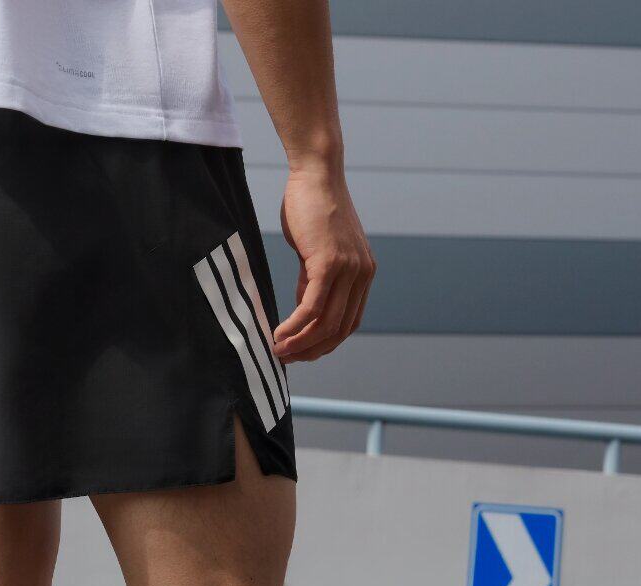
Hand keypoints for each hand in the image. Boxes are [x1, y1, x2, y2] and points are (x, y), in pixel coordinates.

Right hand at [272, 163, 374, 361]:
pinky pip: (311, 307)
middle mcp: (361, 274)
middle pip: (339, 330)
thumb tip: (304, 308)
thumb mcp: (316, 250)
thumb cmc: (312, 206)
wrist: (316, 172)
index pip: (348, 323)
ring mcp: (348, 269)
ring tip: (277, 350)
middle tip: (285, 358)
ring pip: (326, 324)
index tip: (300, 353)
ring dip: (300, 343)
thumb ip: (313, 280)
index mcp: (363, 273)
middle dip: (310, 351)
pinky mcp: (329, 263)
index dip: (324, 344)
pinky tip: (279, 333)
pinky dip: (294, 326)